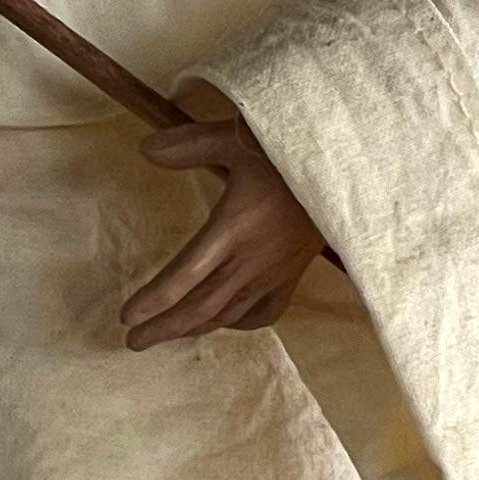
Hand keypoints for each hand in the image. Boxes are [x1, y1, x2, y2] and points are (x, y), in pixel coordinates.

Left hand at [124, 101, 330, 349]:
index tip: (127, 317)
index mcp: (234, 228)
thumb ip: (190, 145)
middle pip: (201, 306)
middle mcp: (252, 258)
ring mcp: (276, 271)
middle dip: (164, 327)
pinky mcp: (295, 273)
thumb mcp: (238, 138)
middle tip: (133, 341)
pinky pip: (267, 311)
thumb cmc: (291, 150)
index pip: (185, 275)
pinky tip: (224, 322)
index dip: (154, 301)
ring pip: (229, 313)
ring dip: (195, 328)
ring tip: (166, 335)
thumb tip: (145, 149)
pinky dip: (241, 322)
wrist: (351, 166)